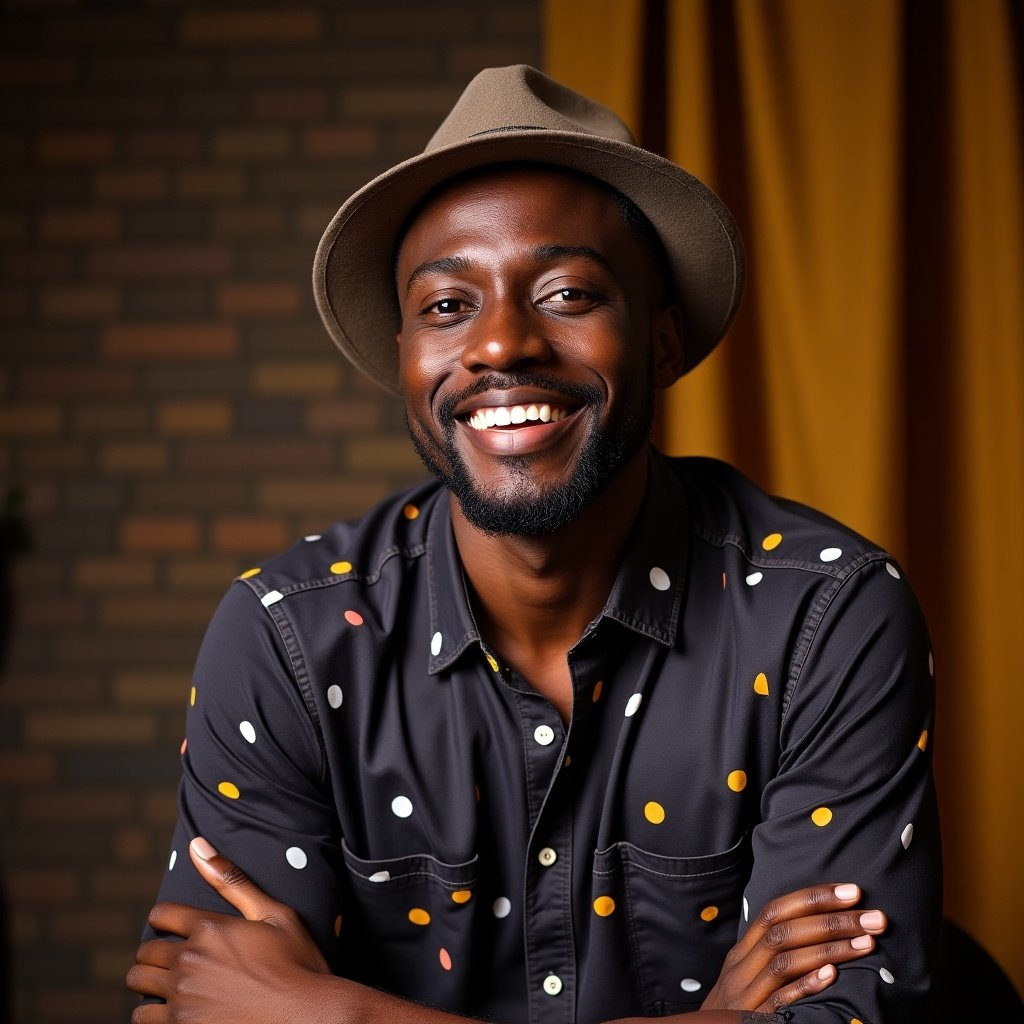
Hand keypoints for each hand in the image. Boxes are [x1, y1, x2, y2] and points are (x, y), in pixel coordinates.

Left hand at [126, 837, 333, 1023]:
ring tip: (167, 985)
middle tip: (171, 959)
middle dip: (155, 952)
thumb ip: (232, 881)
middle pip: (145, 951)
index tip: (172, 926)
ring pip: (138, 983)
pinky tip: (170, 1011)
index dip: (165, 918)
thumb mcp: (273, 914)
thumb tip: (197, 845)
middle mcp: (189, 960)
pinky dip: (150, 1013)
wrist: (306, 1016)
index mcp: (210, 928)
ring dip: (149, 982)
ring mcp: (182, 997)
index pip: (162, 914)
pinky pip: (142, 1018)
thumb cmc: (296, 963)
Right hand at [701, 883, 886, 1013]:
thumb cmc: (738, 1009)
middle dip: (832, 920)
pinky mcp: (753, 1020)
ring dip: (829, 949)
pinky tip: (832, 976)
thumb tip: (820, 930)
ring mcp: (745, 995)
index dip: (813, 898)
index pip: (775, 911)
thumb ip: (773, 956)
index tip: (852, 892)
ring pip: (784, 961)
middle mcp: (741, 968)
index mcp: (742, 952)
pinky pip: (780, 1000)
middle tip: (874, 918)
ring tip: (867, 943)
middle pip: (784, 932)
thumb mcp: (748, 976)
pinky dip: (805, 985)